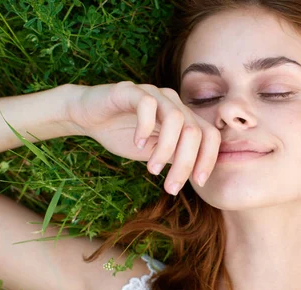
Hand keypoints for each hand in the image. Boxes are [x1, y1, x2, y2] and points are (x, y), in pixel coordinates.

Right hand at [66, 81, 219, 194]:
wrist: (90, 118)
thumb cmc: (126, 135)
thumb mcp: (157, 153)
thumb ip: (177, 158)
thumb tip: (197, 176)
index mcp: (185, 118)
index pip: (211, 136)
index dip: (209, 159)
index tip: (199, 183)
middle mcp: (174, 103)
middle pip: (195, 131)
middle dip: (186, 163)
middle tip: (170, 187)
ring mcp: (154, 94)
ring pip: (176, 119)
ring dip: (166, 149)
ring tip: (152, 169)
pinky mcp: (130, 90)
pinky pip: (148, 104)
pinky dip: (145, 127)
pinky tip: (138, 143)